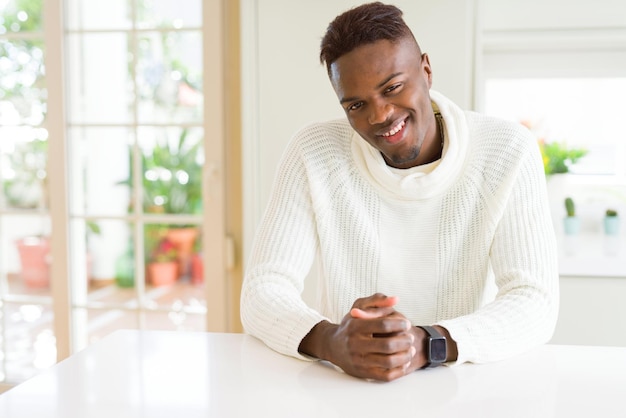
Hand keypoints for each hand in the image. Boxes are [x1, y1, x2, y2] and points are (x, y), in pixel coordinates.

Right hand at [300, 293, 419, 380]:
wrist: (332, 346)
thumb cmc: (350, 324)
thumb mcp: (359, 306)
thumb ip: (377, 300)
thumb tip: (395, 299)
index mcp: (355, 326)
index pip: (383, 325)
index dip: (400, 324)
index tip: (407, 324)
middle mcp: (355, 344)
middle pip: (387, 345)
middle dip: (405, 341)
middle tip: (410, 338)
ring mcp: (359, 360)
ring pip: (388, 362)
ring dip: (405, 356)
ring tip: (410, 350)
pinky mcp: (363, 373)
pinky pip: (386, 376)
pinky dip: (399, 370)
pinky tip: (403, 362)